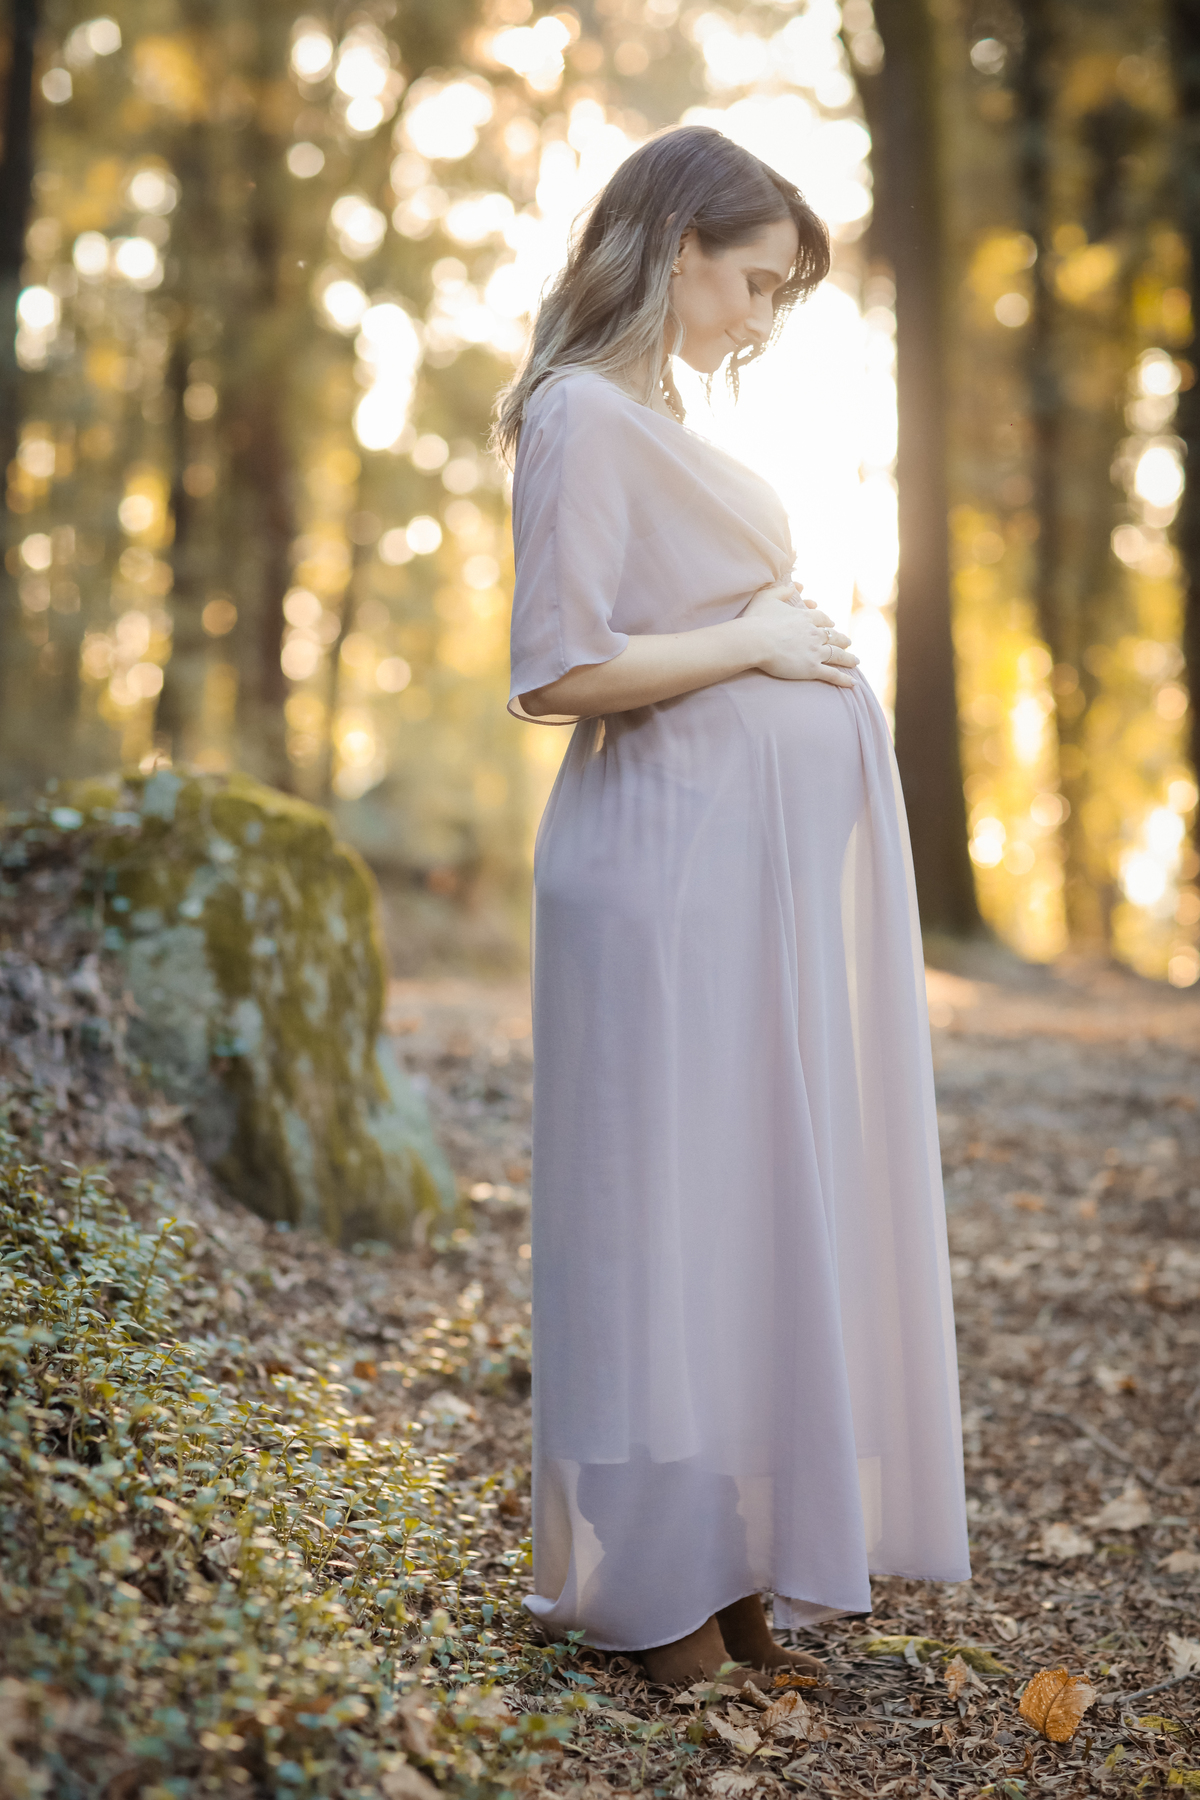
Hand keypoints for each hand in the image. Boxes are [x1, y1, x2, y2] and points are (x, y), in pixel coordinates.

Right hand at [740, 583, 857, 686]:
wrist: (756, 641)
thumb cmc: (757, 620)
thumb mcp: (767, 597)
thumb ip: (782, 590)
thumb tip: (795, 585)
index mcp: (805, 618)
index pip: (821, 619)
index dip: (827, 621)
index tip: (832, 623)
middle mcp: (814, 634)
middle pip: (833, 636)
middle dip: (842, 639)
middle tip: (848, 642)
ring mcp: (815, 651)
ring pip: (837, 655)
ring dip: (847, 658)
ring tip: (855, 660)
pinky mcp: (812, 668)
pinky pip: (832, 674)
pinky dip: (843, 679)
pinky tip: (853, 684)